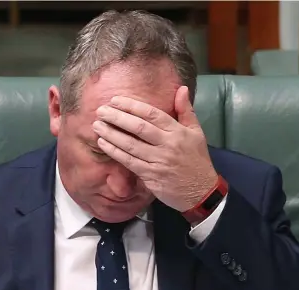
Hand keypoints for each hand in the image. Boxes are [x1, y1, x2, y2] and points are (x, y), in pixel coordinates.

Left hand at [93, 85, 218, 211]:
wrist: (201, 191)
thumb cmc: (197, 160)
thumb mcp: (196, 132)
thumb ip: (186, 110)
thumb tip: (181, 88)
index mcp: (178, 132)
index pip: (152, 114)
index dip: (132, 106)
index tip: (115, 100)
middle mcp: (168, 145)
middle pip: (139, 128)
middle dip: (117, 118)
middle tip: (101, 111)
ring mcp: (158, 161)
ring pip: (131, 145)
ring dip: (112, 134)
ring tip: (97, 126)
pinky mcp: (151, 176)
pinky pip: (129, 162)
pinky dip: (115, 152)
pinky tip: (103, 144)